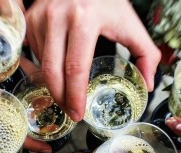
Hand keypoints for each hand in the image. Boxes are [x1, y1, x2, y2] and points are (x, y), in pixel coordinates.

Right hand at [25, 0, 160, 120]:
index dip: (75, 96)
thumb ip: (146, 54)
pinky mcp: (31, 18)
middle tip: (70, 112)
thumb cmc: (108, 1)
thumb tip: (149, 84)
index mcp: (85, 20)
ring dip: (54, 81)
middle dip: (60, 98)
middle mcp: (57, 16)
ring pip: (42, 63)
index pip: (76, 68)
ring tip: (67, 88)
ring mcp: (41, 17)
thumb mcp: (131, 24)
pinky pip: (34, 52)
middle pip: (52, 71)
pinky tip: (57, 73)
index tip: (78, 113)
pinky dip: (44, 66)